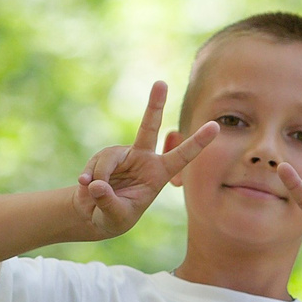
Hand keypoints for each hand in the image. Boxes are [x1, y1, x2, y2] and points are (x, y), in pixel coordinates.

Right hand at [72, 81, 217, 238]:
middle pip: (149, 127)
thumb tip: (96, 183)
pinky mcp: (104, 156)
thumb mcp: (115, 217)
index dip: (197, 142)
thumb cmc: (113, 218)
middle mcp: (143, 159)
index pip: (181, 156)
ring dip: (99, 175)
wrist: (93, 214)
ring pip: (109, 158)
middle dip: (155, 105)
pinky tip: (85, 187)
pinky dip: (88, 176)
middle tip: (161, 83)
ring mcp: (123, 155)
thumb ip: (108, 202)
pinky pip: (95, 163)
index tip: (215, 126)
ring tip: (93, 192)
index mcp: (158, 174)